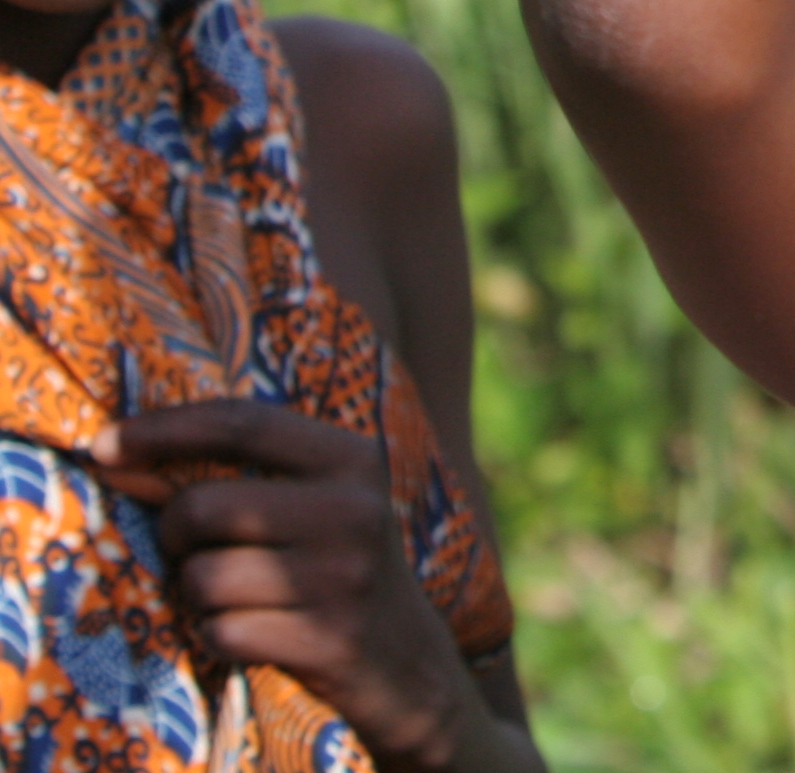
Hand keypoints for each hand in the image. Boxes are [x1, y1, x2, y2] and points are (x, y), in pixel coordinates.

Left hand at [98, 400, 509, 772]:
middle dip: (174, 534)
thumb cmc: (335, 566)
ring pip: (202, 577)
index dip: (164, 429)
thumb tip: (114, 456)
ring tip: (233, 597)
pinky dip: (218, 637)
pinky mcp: (327, 638)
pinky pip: (221, 632)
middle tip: (196, 551)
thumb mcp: (312, 504)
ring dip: (196, 596)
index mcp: (354, 459)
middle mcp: (355, 509)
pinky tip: (252, 634)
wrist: (406, 658)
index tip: (102, 444)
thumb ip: (233, 474)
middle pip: (204, 506)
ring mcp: (344, 576)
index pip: (243, 422)